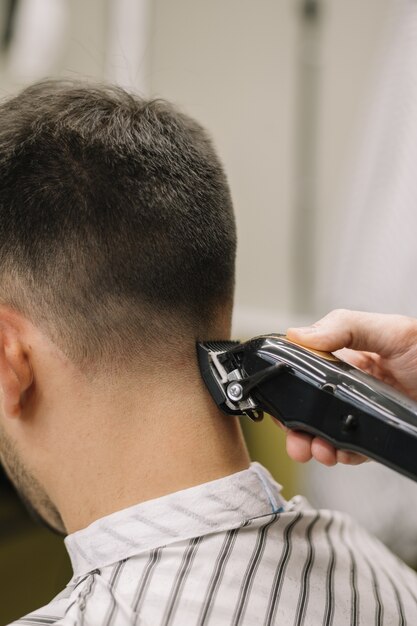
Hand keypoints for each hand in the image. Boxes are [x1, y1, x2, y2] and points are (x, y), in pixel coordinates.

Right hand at [278, 309, 416, 465]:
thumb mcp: (392, 331)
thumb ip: (345, 327)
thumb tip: (298, 334)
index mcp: (348, 356)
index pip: (306, 370)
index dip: (289, 387)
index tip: (278, 402)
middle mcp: (352, 385)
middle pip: (311, 406)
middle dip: (296, 425)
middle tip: (294, 439)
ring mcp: (364, 411)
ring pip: (326, 431)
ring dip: (313, 444)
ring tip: (315, 451)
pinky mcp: (379, 434)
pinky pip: (352, 448)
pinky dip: (340, 455)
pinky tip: (338, 454)